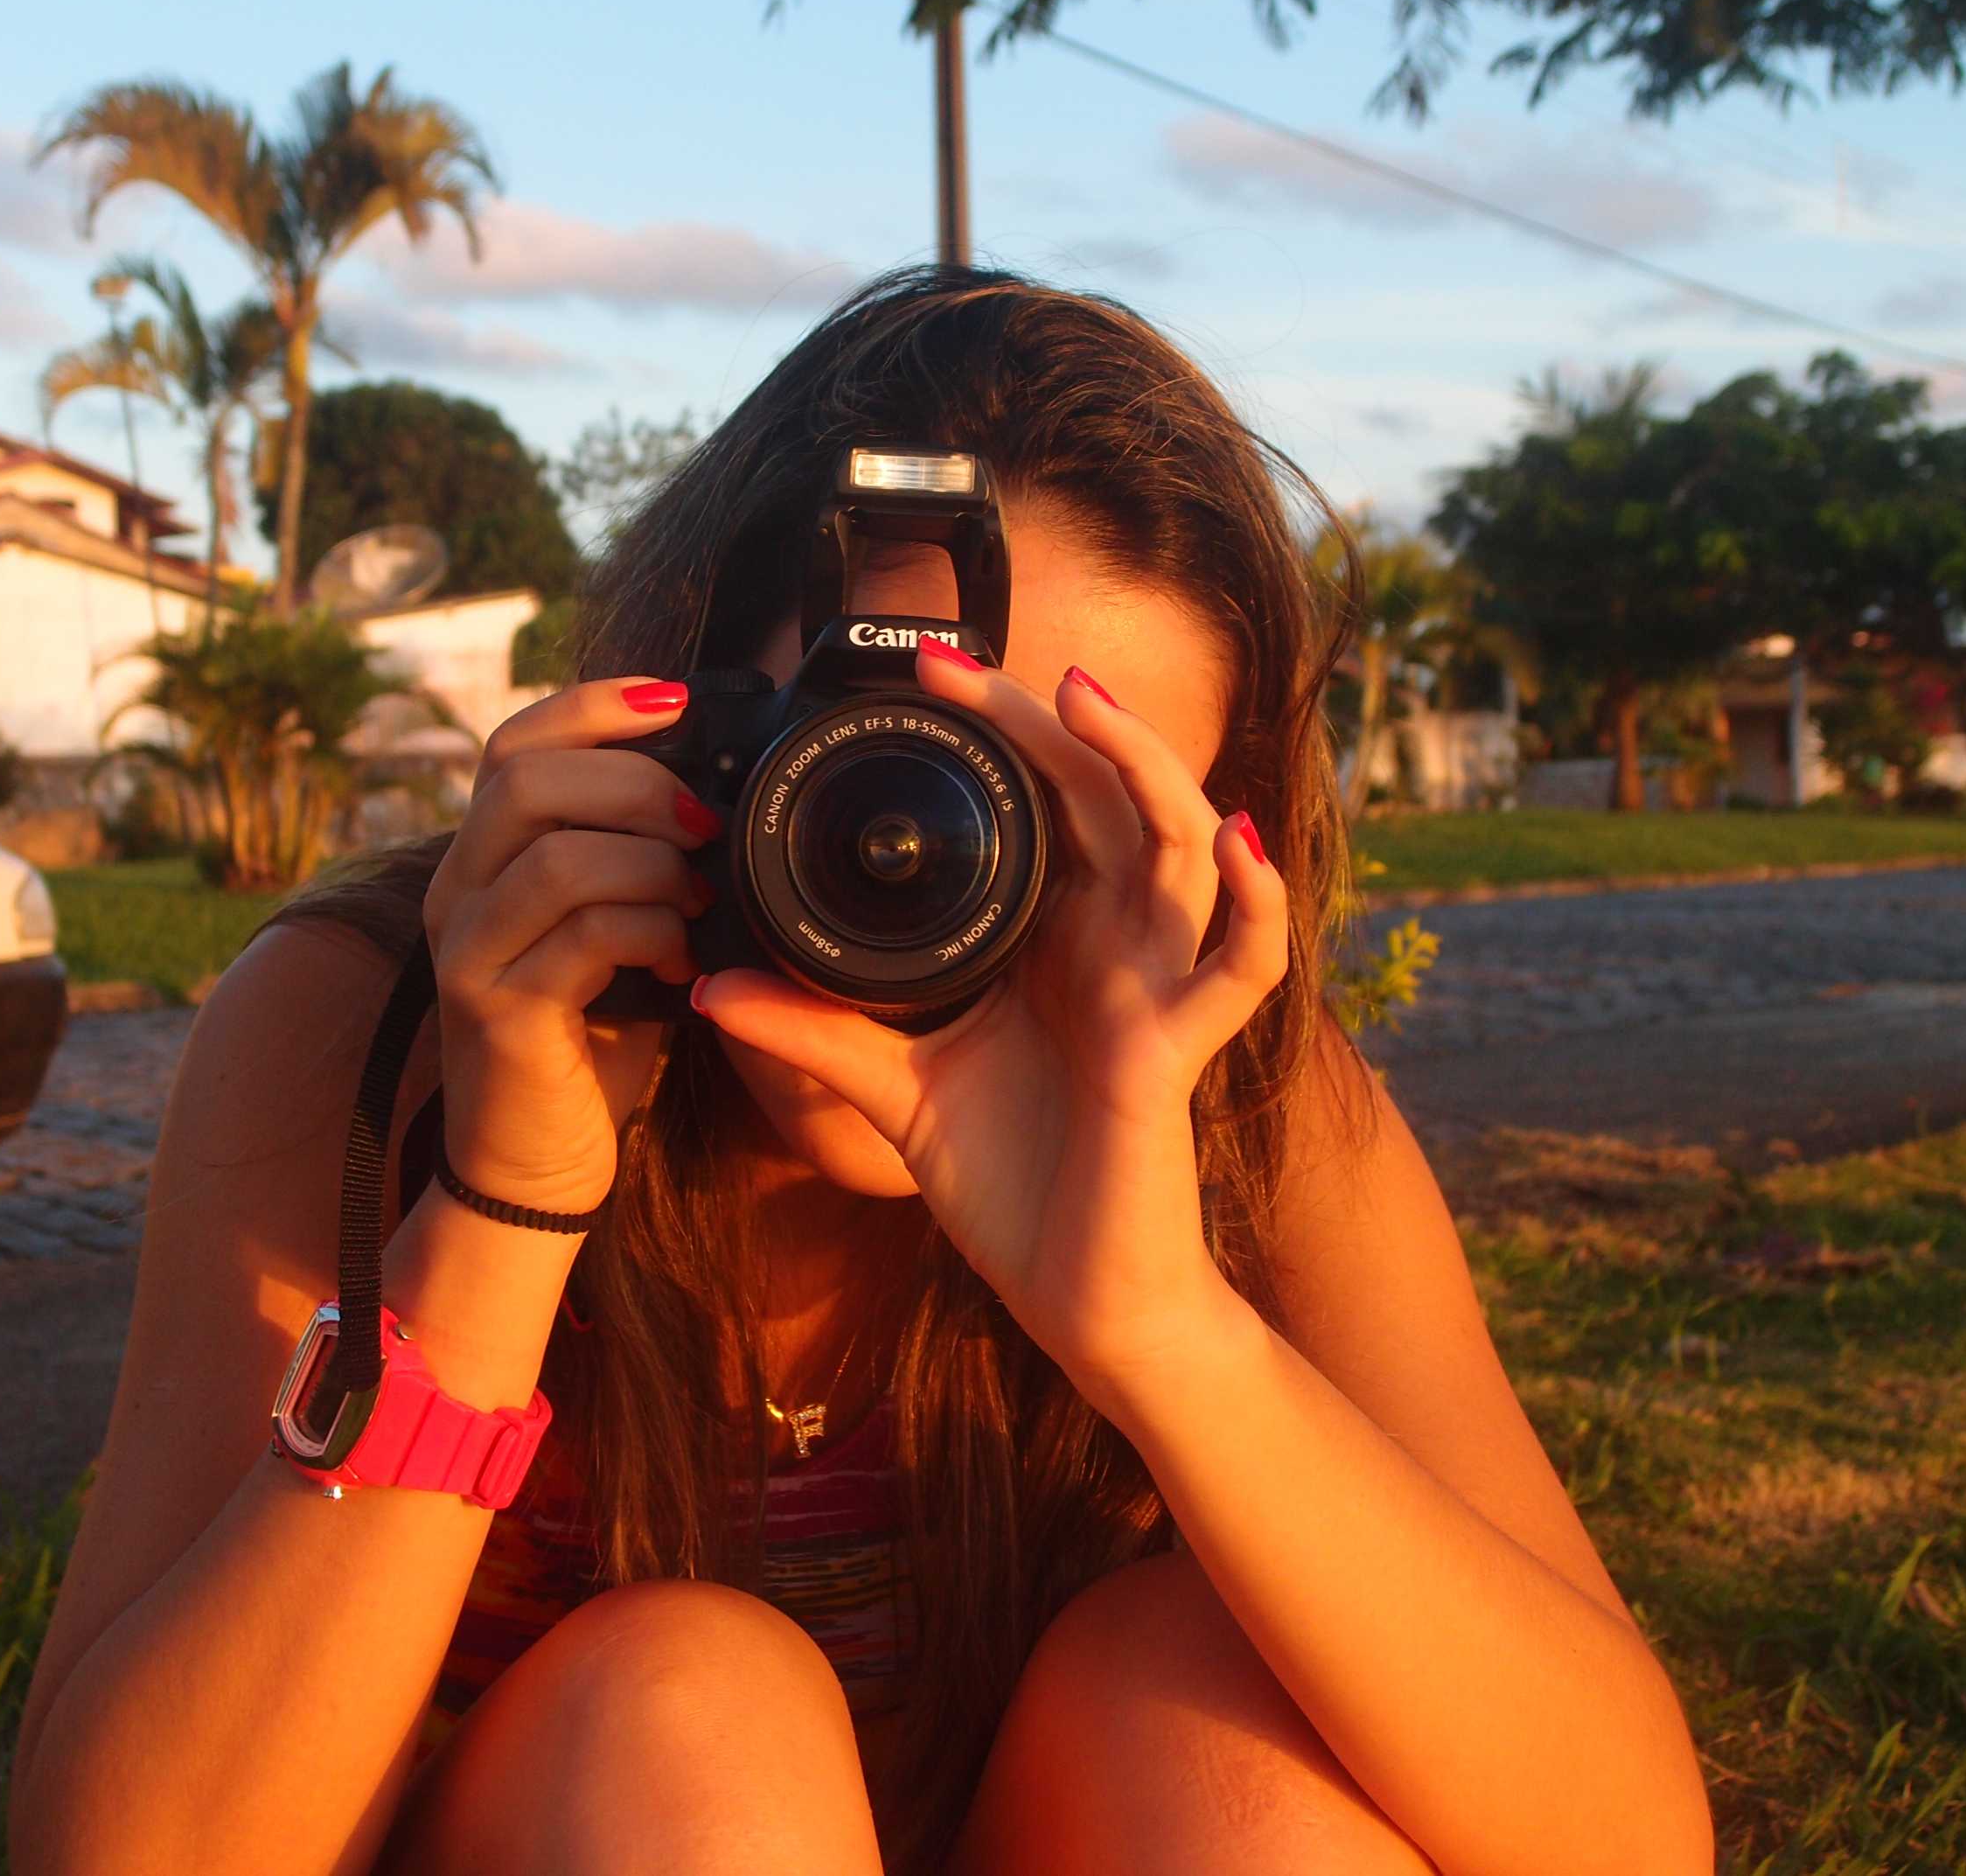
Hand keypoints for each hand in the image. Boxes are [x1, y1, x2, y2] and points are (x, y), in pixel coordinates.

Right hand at [422, 677, 720, 1212]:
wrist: (534, 1166)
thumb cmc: (586, 1042)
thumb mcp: (609, 932)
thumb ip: (631, 862)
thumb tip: (715, 794)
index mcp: (482, 860)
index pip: (514, 744)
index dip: (593, 706)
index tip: (677, 702)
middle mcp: (457, 892)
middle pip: (529, 780)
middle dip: (637, 784)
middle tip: (706, 824)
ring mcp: (469, 951)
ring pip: (560, 856)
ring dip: (654, 867)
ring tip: (700, 901)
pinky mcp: (498, 1010)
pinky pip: (584, 935)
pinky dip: (651, 932)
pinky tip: (682, 960)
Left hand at [690, 645, 1286, 1381]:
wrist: (1078, 1300)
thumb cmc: (1013, 1191)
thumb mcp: (895, 1092)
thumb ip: (815, 1031)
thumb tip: (710, 984)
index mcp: (1056, 941)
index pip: (1047, 804)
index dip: (1004, 733)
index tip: (930, 676)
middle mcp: (1115, 948)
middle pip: (1108, 797)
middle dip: (1050, 720)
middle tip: (968, 665)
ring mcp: (1155, 991)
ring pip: (1181, 846)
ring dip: (1145, 764)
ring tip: (1086, 698)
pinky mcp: (1176, 1053)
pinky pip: (1243, 966)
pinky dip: (1255, 900)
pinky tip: (1233, 839)